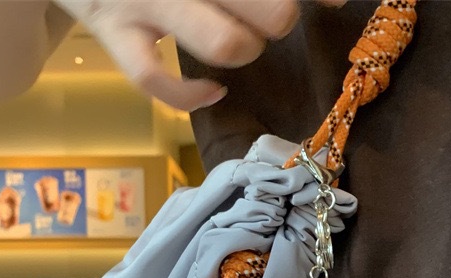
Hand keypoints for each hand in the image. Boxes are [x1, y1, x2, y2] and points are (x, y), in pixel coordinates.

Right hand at [55, 0, 345, 110]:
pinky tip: (214, 92)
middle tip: (271, 17)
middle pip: (269, 9)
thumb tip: (337, 0)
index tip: (336, 2)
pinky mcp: (113, 32)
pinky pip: (153, 79)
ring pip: (223, 43)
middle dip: (280, 19)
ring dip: (245, 50)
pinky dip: (190, 95)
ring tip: (241, 43)